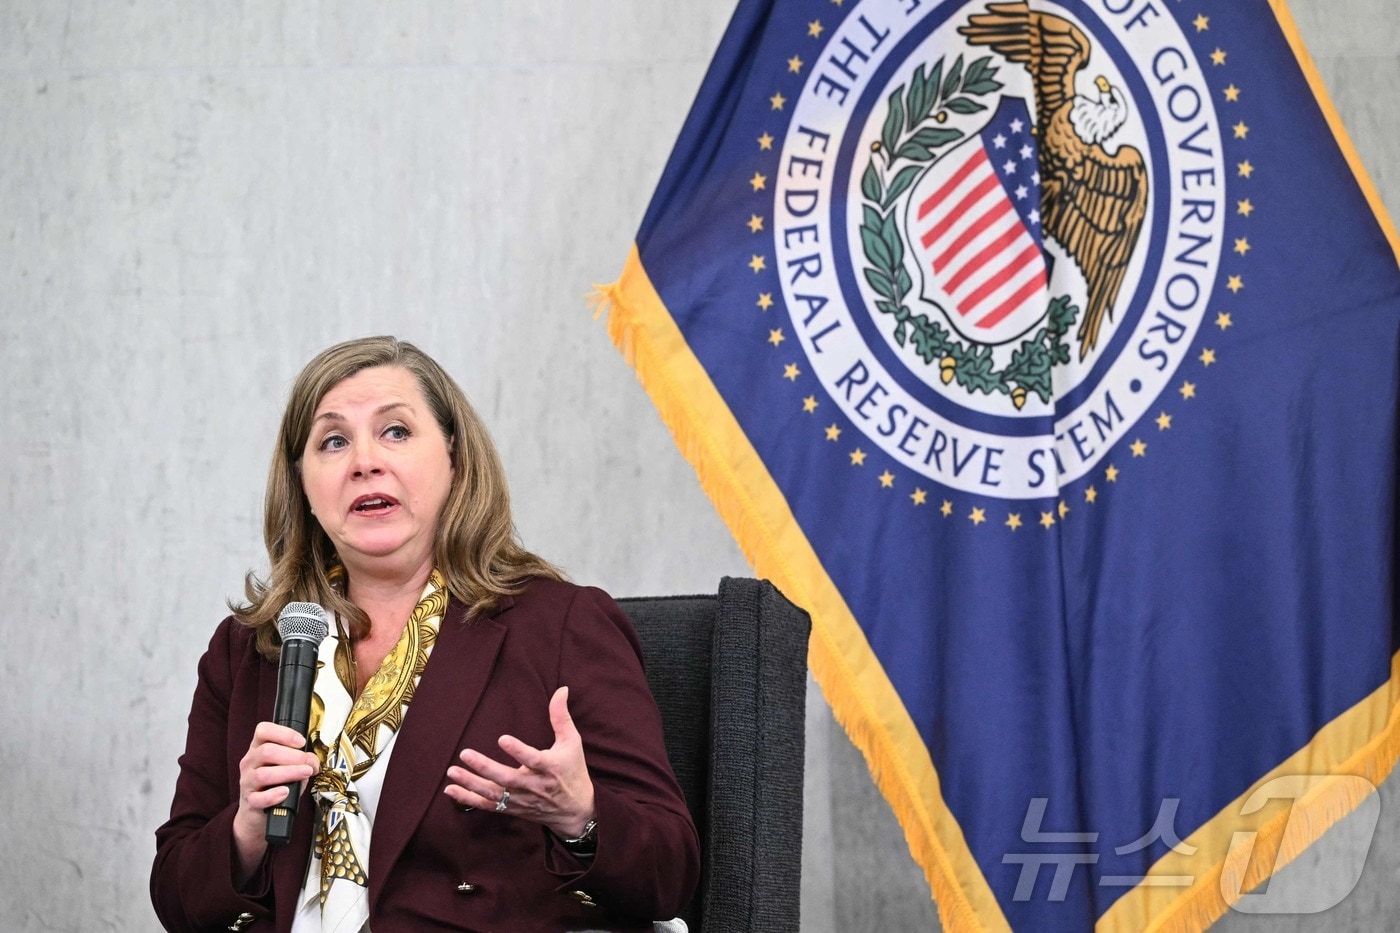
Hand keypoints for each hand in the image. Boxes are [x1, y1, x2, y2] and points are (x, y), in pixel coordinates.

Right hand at [231, 722, 319, 880]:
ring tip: (304, 774)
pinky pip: (259, 798)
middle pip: (266, 751)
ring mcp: (247, 782)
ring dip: (289, 772)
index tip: (301, 742)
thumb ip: (303, 761)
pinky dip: (274, 795)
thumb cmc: (276, 785)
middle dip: (292, 756)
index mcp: (258, 748)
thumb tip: (313, 761)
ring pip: (263, 774)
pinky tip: (286, 792)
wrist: (258, 814)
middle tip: (308, 764)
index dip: (283, 733)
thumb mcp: (290, 767)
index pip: (263, 730)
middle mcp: (250, 762)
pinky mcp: (250, 801)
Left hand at [444, 686, 595, 838]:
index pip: (532, 759)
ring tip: (452, 771)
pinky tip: (450, 790)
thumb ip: (561, 716)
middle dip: (485, 768)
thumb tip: (561, 689)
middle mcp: (533, 785)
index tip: (502, 739)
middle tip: (465, 754)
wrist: (576, 811)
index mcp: (549, 767)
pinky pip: (487, 806)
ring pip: (493, 794)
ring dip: (471, 784)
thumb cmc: (572, 770)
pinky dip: (468, 800)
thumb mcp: (572, 742)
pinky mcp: (512, 808)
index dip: (518, 751)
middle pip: (506, 779)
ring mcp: (521, 799)